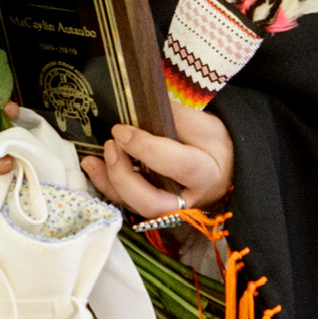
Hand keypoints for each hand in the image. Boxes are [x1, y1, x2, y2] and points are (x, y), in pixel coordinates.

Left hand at [80, 110, 233, 220]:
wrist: (225, 169)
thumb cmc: (216, 147)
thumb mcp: (206, 126)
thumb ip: (177, 117)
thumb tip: (144, 108)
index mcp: (206, 175)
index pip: (176, 165)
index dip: (145, 148)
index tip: (121, 130)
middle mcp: (187, 201)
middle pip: (151, 202)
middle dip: (124, 176)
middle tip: (112, 146)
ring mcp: (169, 210)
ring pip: (135, 207)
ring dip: (110, 182)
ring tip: (93, 157)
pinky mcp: (154, 209)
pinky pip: (127, 203)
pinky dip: (106, 186)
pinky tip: (92, 166)